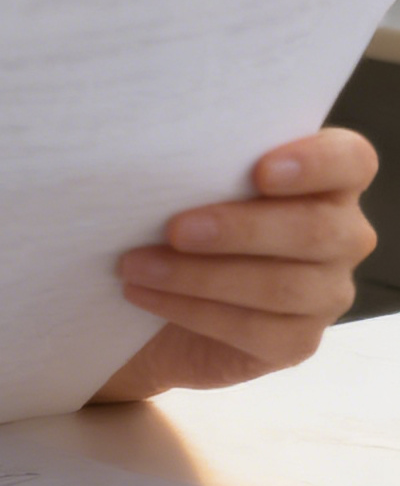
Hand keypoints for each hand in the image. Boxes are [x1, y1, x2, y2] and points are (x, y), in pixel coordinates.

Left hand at [91, 128, 377, 401]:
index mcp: (327, 180)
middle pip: (314, 231)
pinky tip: (146, 293)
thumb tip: (157, 145)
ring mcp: (327, 292)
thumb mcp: (196, 179)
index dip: (316, 163)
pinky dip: (191, 309)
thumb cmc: (187, 213)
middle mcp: (342, 235)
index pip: (351, 161)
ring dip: (198, 275)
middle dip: (238, 229)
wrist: (169, 291)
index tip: (261, 171)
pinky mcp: (299, 340)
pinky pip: (255, 329)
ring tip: (136, 265)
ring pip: (281, 287)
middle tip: (173, 229)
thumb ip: (205, 162)